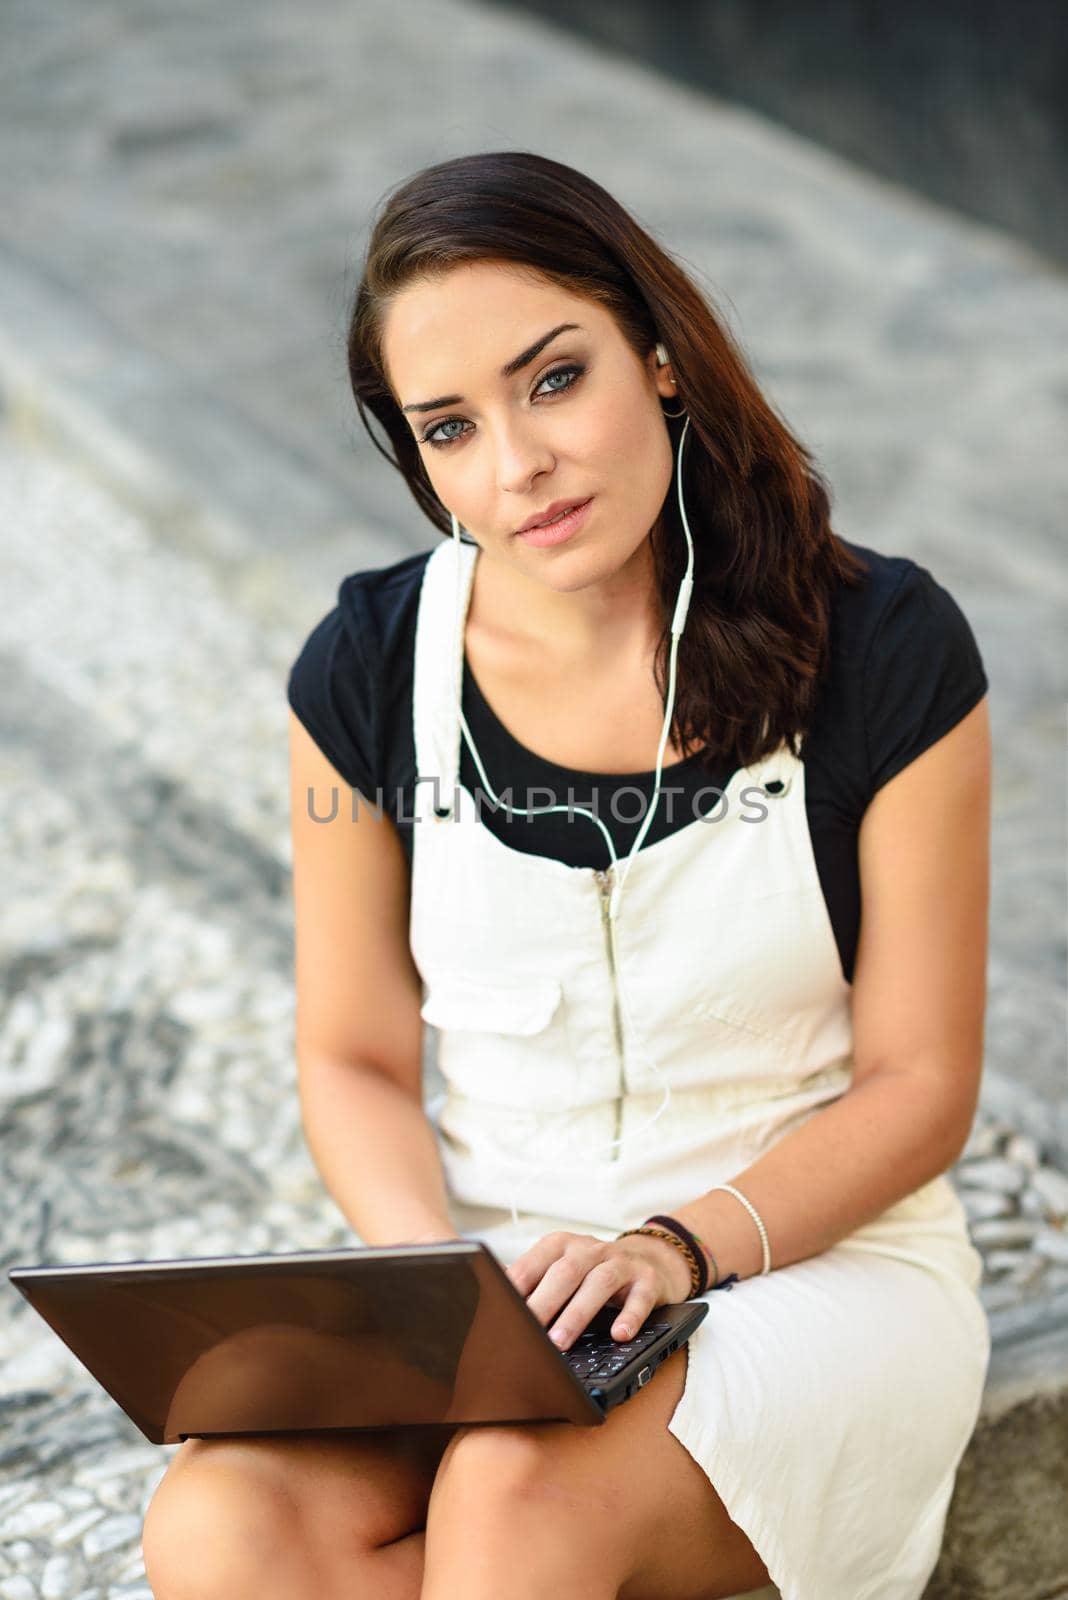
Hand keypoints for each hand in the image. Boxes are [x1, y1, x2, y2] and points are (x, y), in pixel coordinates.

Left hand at [504, 1230, 692, 1352]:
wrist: (651, 1260)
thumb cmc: (593, 1272)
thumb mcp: (561, 1269)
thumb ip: (533, 1281)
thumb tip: (490, 1299)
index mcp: (561, 1245)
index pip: (534, 1263)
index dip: (517, 1287)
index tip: (501, 1312)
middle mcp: (590, 1248)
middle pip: (565, 1272)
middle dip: (544, 1302)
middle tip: (527, 1332)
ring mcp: (621, 1262)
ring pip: (599, 1282)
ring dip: (578, 1313)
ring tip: (561, 1342)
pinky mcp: (647, 1279)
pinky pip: (640, 1296)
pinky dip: (630, 1315)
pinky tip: (620, 1334)